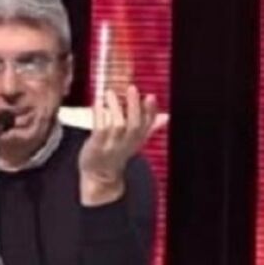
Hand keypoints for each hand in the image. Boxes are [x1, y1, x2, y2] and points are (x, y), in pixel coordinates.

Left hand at [79, 85, 165, 205]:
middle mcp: (127, 143)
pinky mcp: (96, 147)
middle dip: (135, 107)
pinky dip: (99, 116)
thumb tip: (166, 116)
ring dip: (115, 108)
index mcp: (138, 140)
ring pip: (118, 126)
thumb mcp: (136, 141)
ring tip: (111, 93)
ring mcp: (112, 146)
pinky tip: (98, 103)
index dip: (151, 111)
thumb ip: (150, 127)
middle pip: (135, 126)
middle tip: (132, 88)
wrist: (100, 176)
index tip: (151, 96)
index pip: (148, 125)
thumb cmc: (117, 153)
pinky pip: (100, 131)